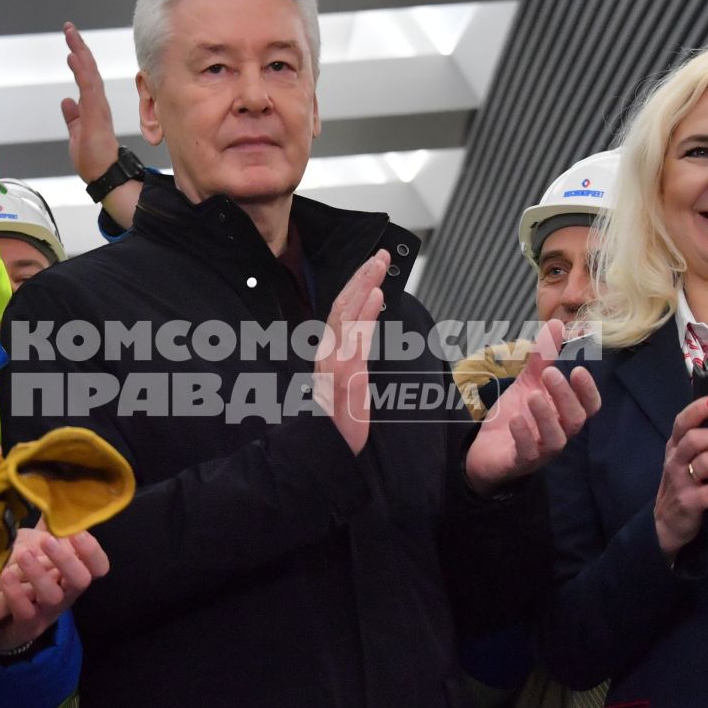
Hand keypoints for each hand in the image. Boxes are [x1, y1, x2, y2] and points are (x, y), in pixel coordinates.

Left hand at [0, 528, 107, 653]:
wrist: (4, 621)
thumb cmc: (27, 578)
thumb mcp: (40, 551)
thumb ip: (48, 528)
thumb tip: (50, 493)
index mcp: (73, 574)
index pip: (99, 566)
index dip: (92, 550)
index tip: (75, 532)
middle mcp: (66, 593)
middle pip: (82, 580)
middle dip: (66, 559)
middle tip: (48, 540)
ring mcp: (47, 611)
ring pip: (53, 596)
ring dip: (39, 573)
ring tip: (22, 554)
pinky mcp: (27, 624)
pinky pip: (25, 611)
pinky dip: (15, 592)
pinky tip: (5, 574)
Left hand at [60, 23, 137, 229]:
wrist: (103, 175)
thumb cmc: (94, 159)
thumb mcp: (76, 134)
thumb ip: (73, 117)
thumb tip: (67, 102)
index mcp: (93, 106)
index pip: (85, 76)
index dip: (78, 58)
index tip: (70, 42)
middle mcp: (98, 103)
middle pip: (89, 69)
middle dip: (79, 47)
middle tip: (69, 28)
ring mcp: (98, 107)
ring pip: (89, 73)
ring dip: (80, 53)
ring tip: (71, 36)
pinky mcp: (97, 114)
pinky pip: (89, 87)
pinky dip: (82, 71)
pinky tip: (75, 58)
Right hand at [316, 251, 388, 455]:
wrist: (328, 453)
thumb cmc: (339, 425)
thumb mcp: (346, 388)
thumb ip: (351, 361)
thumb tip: (363, 338)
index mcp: (330, 355)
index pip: (341, 312)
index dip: (355, 287)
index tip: (371, 267)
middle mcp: (329, 354)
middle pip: (343, 305)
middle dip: (361, 276)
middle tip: (380, 254)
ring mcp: (336, 363)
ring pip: (347, 313)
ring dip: (364, 284)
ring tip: (379, 263)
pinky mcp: (347, 375)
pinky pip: (357, 337)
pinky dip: (367, 312)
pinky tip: (378, 294)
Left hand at [464, 318, 600, 491]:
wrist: (486, 449)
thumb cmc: (516, 415)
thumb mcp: (528, 382)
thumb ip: (544, 357)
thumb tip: (557, 323)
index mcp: (564, 414)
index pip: (589, 406)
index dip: (588, 391)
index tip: (579, 370)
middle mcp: (559, 433)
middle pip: (574, 420)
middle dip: (564, 396)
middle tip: (550, 374)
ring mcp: (541, 451)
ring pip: (555, 439)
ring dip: (546, 416)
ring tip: (532, 395)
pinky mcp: (519, 462)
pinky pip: (527, 453)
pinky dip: (523, 436)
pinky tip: (515, 419)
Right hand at [654, 394, 707, 554]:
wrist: (669, 523)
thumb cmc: (686, 484)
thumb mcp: (690, 458)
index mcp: (675, 446)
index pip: (682, 421)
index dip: (699, 409)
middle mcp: (674, 461)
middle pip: (695, 439)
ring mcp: (680, 483)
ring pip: (705, 463)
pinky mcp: (689, 503)